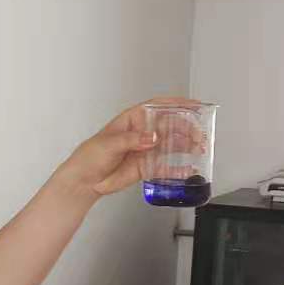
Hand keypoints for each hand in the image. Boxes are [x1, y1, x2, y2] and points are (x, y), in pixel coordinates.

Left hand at [55, 97, 204, 199]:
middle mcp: (142, 133)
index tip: (193, 105)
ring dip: (185, 145)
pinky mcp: (146, 166)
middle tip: (198, 134)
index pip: (158, 106)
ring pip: (170, 144)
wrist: (85, 180)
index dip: (177, 103)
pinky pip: (165, 165)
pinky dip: (177, 167)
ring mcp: (145, 149)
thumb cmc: (90, 156)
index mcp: (133, 120)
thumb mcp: (110, 143)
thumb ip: (132, 140)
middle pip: (169, 125)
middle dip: (186, 128)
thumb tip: (152, 137)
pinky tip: (187, 168)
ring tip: (198, 148)